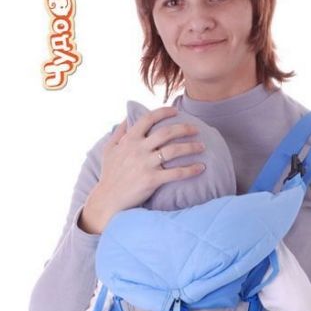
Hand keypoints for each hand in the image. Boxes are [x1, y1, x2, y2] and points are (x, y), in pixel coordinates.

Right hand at [80, 106, 205, 233]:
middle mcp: (138, 149)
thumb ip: (119, 131)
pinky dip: (190, 170)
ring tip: (202, 146)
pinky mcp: (152, 180)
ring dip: (191, 147)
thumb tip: (127, 115)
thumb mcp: (109, 149)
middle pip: (166, 133)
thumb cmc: (110, 174)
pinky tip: (201, 168)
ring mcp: (146, 164)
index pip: (148, 119)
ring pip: (174, 151)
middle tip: (196, 129)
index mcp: (129, 140)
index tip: (176, 111)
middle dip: (184, 128)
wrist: (108, 199)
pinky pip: (176, 173)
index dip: (164, 112)